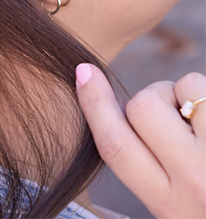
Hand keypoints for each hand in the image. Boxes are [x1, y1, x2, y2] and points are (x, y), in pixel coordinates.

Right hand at [76, 63, 205, 218]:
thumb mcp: (177, 206)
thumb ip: (149, 166)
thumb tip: (118, 107)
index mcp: (168, 206)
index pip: (114, 147)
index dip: (94, 105)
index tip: (83, 72)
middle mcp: (195, 186)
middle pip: (141, 110)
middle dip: (151, 98)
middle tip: (174, 114)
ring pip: (178, 90)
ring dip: (186, 93)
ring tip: (205, 120)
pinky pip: (204, 87)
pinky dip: (205, 92)